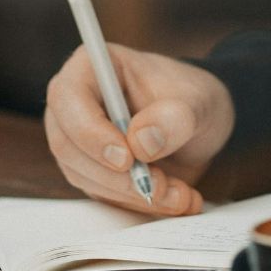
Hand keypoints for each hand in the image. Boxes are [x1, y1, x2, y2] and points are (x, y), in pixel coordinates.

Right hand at [43, 43, 235, 216]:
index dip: (90, 132)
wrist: (201, 124)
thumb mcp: (199, 102)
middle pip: (68, 145)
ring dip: (131, 194)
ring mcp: (79, 139)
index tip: (127, 159)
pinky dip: (138, 203)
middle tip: (160, 185)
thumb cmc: (193, 98)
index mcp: (93, 67)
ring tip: (179, 193)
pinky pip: (102, 194)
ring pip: (84, 176)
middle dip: (116, 175)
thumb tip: (140, 142)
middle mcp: (76, 103)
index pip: (68, 98)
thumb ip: (175, 118)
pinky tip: (174, 199)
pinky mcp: (90, 170)